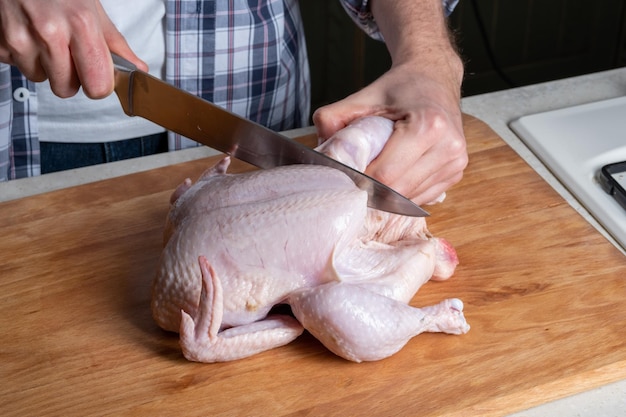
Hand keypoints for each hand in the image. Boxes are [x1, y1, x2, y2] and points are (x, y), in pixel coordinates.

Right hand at [0, 0, 145, 97]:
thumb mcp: (92, 9)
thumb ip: (115, 44)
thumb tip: (138, 70)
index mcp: (81, 25)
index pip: (97, 86)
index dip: (98, 85)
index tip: (96, 75)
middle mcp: (50, 32)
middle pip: (66, 90)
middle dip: (69, 78)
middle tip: (67, 53)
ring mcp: (20, 38)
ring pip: (40, 79)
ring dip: (45, 65)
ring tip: (45, 38)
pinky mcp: (1, 43)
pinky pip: (17, 66)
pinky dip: (24, 55)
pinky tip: (28, 33)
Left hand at [313, 62, 467, 205]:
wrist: (434, 77)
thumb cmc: (400, 87)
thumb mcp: (364, 97)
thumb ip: (334, 120)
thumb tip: (318, 155)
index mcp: (428, 125)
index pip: (386, 175)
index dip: (360, 181)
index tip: (343, 178)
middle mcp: (448, 146)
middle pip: (398, 191)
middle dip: (372, 191)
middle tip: (353, 182)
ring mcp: (456, 162)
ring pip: (410, 198)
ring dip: (388, 195)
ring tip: (374, 175)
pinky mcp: (457, 172)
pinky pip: (422, 196)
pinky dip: (403, 193)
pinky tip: (394, 176)